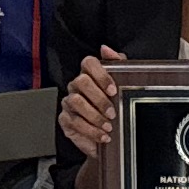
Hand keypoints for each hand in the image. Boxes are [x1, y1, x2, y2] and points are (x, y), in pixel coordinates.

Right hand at [59, 46, 125, 164]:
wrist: (110, 139)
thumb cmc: (114, 111)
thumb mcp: (123, 88)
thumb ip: (119, 65)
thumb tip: (107, 49)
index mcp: (90, 75)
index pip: (89, 63)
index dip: (100, 74)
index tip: (113, 89)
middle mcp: (77, 86)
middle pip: (81, 82)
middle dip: (99, 99)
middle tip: (112, 112)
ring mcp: (69, 102)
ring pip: (75, 102)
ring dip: (94, 116)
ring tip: (108, 125)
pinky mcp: (65, 119)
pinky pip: (73, 121)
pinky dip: (90, 130)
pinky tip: (102, 135)